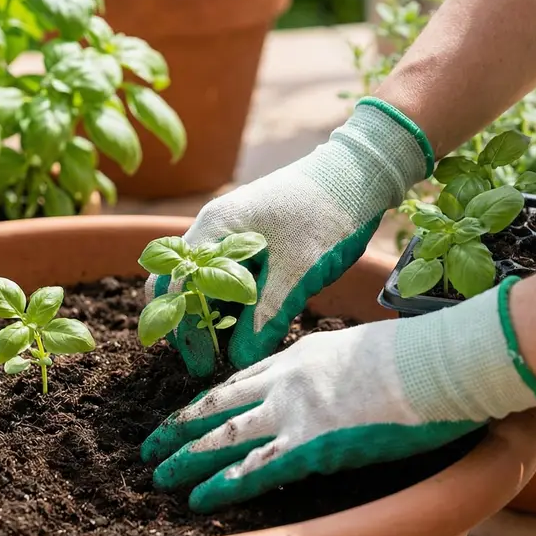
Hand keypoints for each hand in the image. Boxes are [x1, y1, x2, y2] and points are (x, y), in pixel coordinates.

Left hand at [142, 277, 535, 511]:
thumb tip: (340, 381)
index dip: (206, 401)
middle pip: (217, 406)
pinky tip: (196, 498)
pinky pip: (253, 470)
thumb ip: (335, 367)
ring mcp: (293, 413)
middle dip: (180, 427)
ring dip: (187, 458)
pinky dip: (220, 485)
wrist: (437, 362)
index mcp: (299, 356)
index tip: (184, 414)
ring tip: (157, 474)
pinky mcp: (309, 446)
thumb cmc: (418, 356)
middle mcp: (284, 381)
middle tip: (149, 445)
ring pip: (224, 438)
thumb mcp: (361, 349)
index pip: (239, 380)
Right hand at [144, 98, 434, 377]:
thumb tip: (239, 358)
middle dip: (187, 324)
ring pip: (202, 282)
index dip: (183, 327)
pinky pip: (226, 276)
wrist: (360, 174)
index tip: (200, 362)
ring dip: (208, 315)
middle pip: (178, 282)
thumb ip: (267, 315)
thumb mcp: (299, 271)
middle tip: (205, 361)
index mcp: (216, 228)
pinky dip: (229, 304)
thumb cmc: (327, 213)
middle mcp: (214, 228)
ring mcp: (231, 232)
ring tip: (225, 351)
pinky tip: (245, 328)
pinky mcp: (250, 240)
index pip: (175, 284)